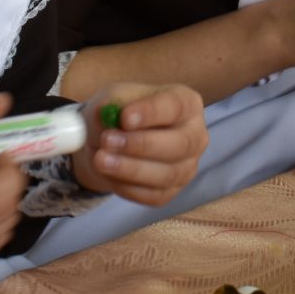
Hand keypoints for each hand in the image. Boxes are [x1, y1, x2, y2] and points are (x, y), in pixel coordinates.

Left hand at [71, 83, 206, 205]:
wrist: (113, 142)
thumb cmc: (121, 112)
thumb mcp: (114, 98)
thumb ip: (112, 104)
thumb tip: (107, 114)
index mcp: (186, 103)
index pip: (176, 106)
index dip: (151, 112)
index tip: (124, 117)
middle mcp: (195, 136)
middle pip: (179, 144)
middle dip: (141, 145)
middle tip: (107, 141)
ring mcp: (187, 167)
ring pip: (166, 174)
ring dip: (130, 169)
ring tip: (100, 160)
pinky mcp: (172, 191)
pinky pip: (153, 195)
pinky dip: (127, 187)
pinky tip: (108, 174)